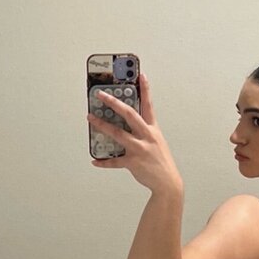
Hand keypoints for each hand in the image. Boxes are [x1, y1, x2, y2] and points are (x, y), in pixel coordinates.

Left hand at [87, 73, 183, 193]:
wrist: (168, 183)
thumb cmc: (161, 161)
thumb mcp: (157, 142)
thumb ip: (143, 132)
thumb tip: (126, 124)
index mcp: (153, 129)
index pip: (149, 105)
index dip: (145, 90)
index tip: (141, 75)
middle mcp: (146, 136)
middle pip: (129, 114)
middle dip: (114, 103)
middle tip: (101, 95)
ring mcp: (139, 149)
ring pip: (117, 134)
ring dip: (102, 125)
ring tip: (90, 118)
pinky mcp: (132, 162)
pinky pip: (114, 161)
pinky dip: (104, 162)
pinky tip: (95, 161)